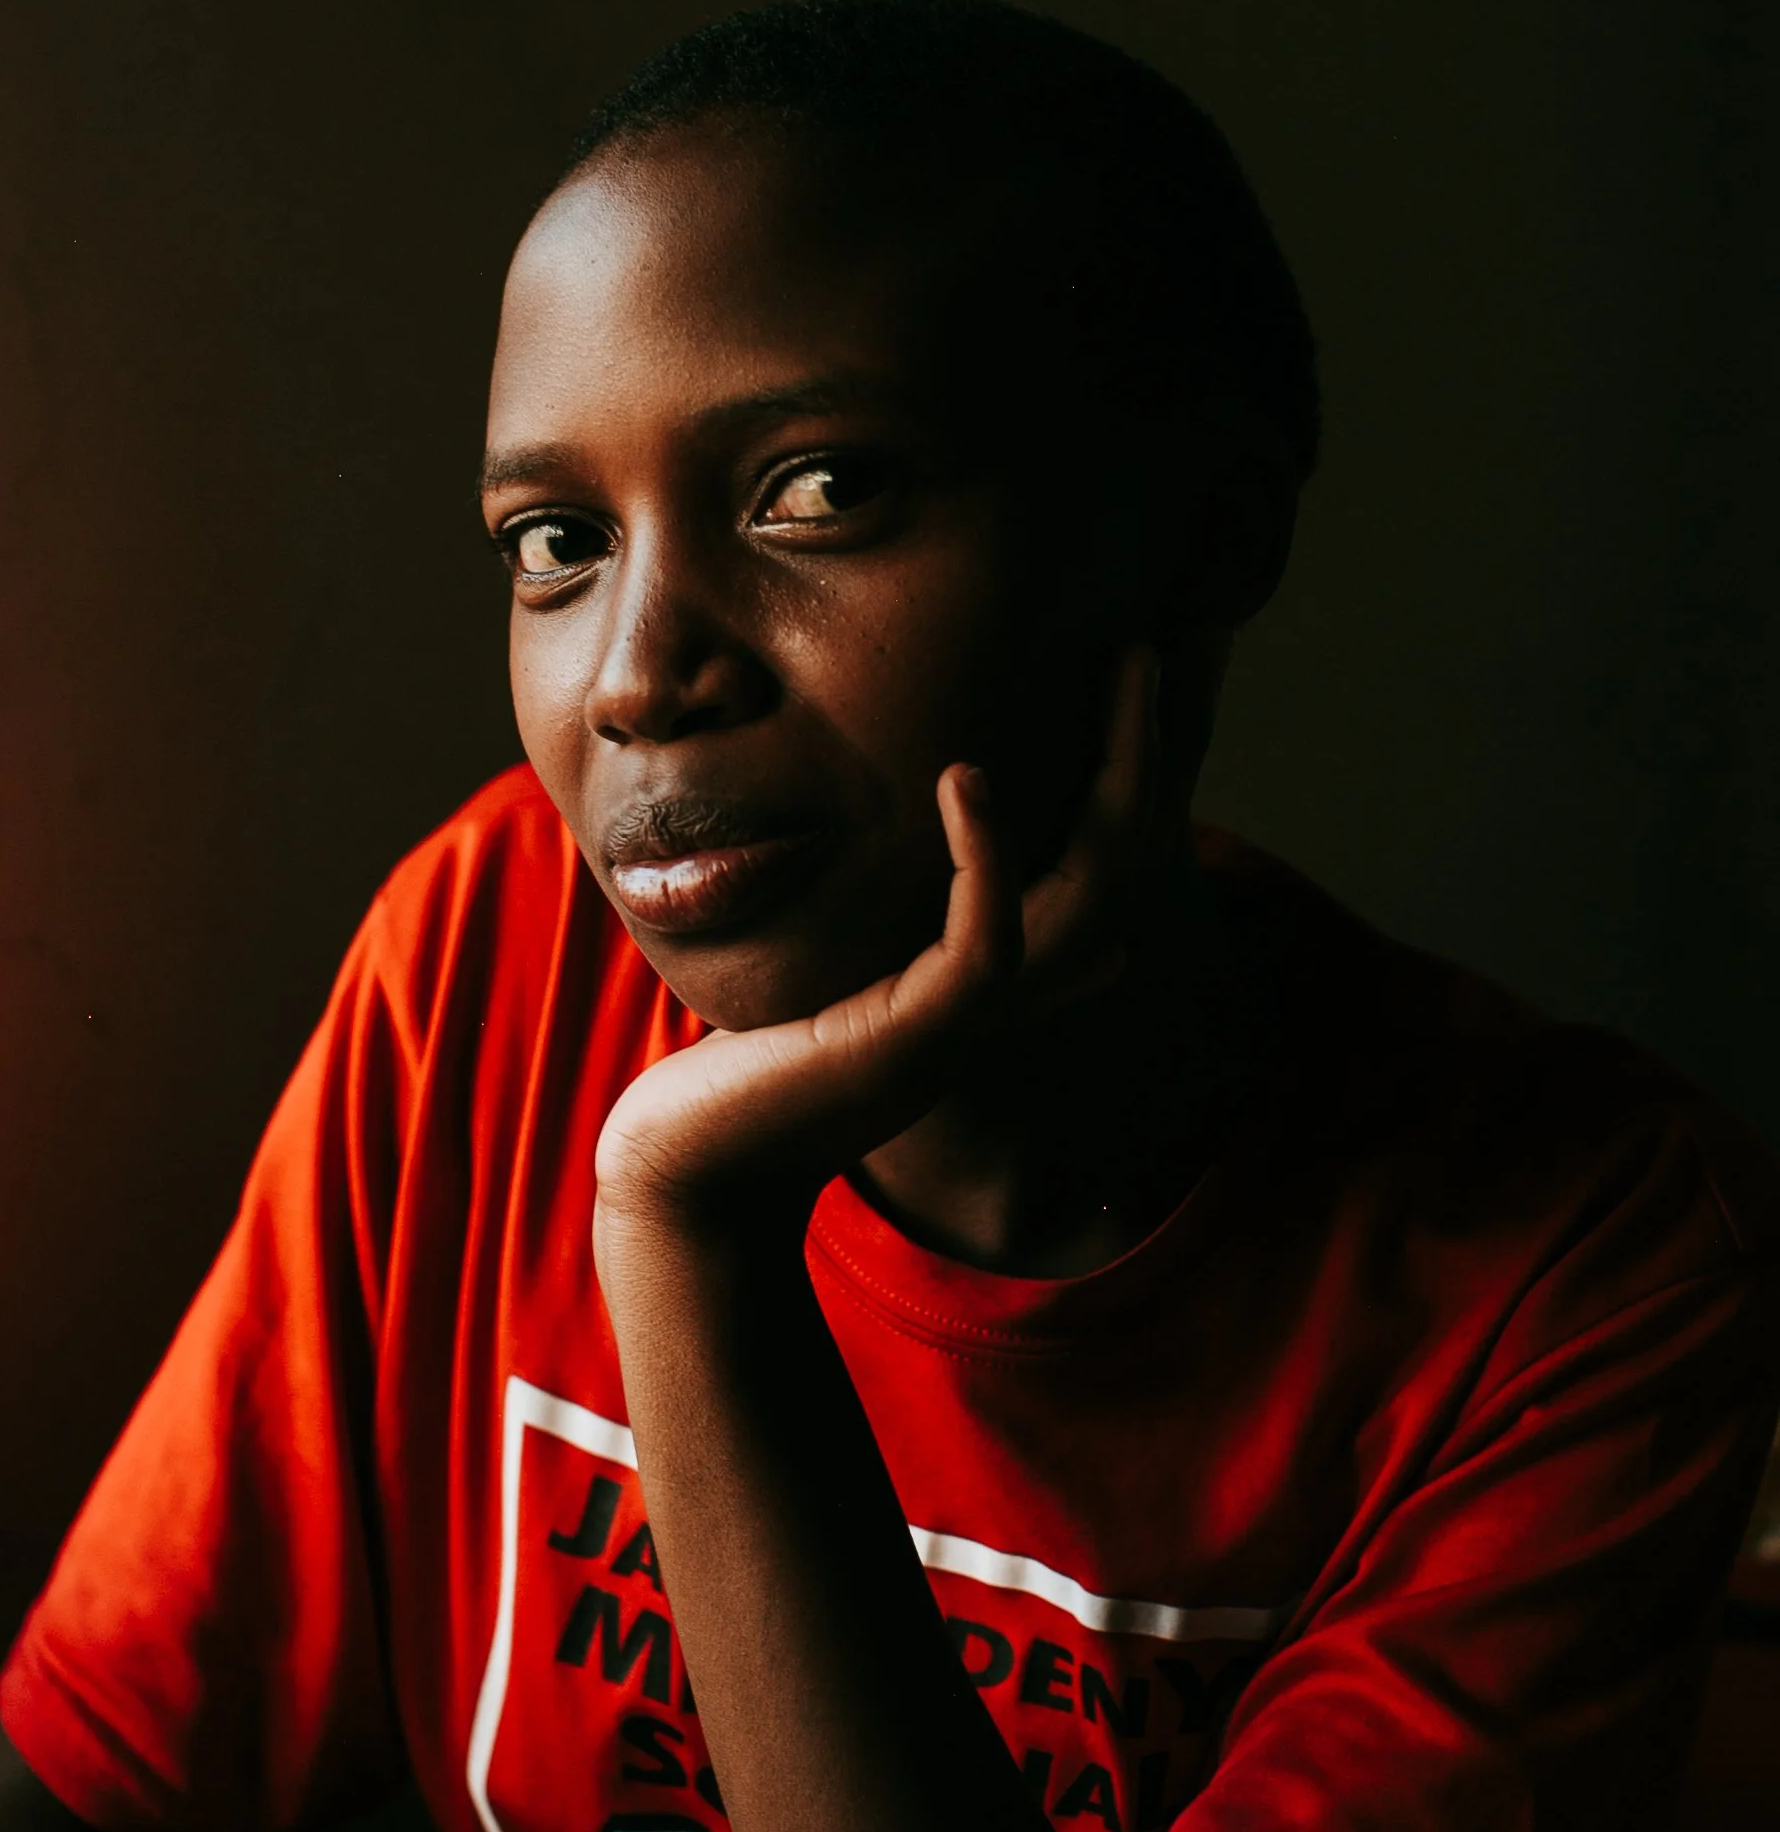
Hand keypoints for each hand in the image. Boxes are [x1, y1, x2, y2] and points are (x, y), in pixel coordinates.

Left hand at [592, 647, 1157, 1271]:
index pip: (1096, 883)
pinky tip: (969, 773)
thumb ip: (867, 933)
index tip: (1132, 696)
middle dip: (1146, 763)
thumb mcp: (819, 977)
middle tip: (1149, 655)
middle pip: (1120, 877)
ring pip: (1091, 898)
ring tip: (1122, 676)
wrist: (682, 1176)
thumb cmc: (731, 1074)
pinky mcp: (911, 1041)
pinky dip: (990, 850)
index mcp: (981, 991)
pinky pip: (987, 938)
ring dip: (1119, 779)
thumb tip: (873, 879)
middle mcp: (993, 1009)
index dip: (1132, 794)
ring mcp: (960, 1029)